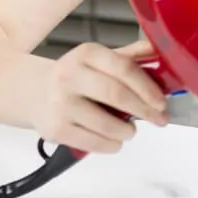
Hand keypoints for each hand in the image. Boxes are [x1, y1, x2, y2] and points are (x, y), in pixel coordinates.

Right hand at [28, 40, 168, 154]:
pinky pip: (92, 142)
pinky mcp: (54, 129)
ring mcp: (60, 103)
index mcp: (87, 54)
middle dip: (145, 110)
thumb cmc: (78, 77)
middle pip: (117, 95)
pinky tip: (115, 141)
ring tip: (131, 130)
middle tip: (160, 119)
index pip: (125, 68)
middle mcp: (70, 75)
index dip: (148, 87)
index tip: (162, 102)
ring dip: (128, 131)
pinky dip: (111, 145)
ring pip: (106, 124)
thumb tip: (163, 52)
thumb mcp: (100, 60)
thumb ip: (130, 57)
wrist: (34, 92)